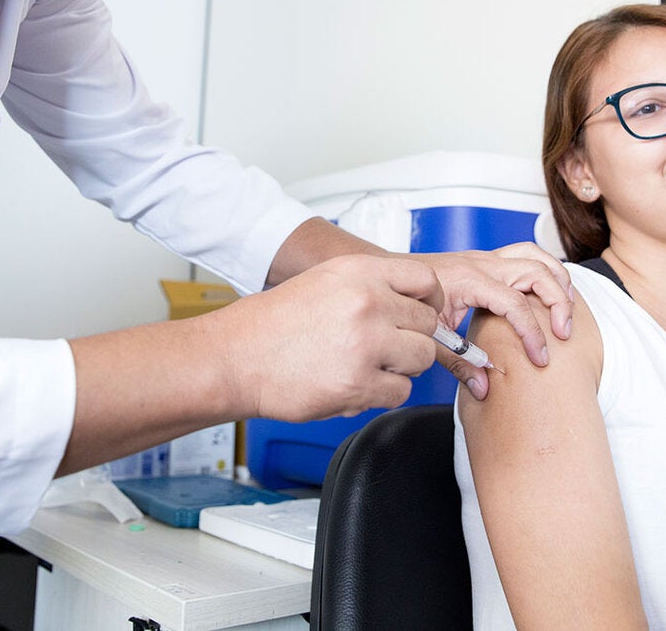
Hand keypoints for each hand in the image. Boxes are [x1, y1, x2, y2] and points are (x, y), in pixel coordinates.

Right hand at [227, 254, 445, 421]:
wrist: (236, 358)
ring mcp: (365, 343)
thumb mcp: (326, 281)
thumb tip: (417, 306)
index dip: (429, 301)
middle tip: (384, 348)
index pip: (425, 279)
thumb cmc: (275, 324)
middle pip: (427, 323)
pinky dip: (383, 393)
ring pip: (422, 358)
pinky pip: (401, 391)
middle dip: (411, 338)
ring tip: (368, 366)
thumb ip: (373, 287)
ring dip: (401, 367)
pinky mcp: (359, 383)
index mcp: (360, 271)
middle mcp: (367, 302)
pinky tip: (355, 384)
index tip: (420, 315)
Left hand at [414, 242, 573, 395]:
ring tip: (566, 311)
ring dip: (558, 281)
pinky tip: (550, 296)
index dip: (532, 333)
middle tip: (562, 334)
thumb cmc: (408, 301)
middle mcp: (482, 263)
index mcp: (468, 280)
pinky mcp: (489, 260)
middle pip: (536, 272)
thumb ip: (457, 363)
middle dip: (558, 303)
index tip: (540, 358)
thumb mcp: (430, 336)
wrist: (390, 275)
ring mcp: (487, 258)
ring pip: (537, 256)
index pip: (515, 304)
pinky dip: (546, 272)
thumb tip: (484, 387)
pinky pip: (527, 256)